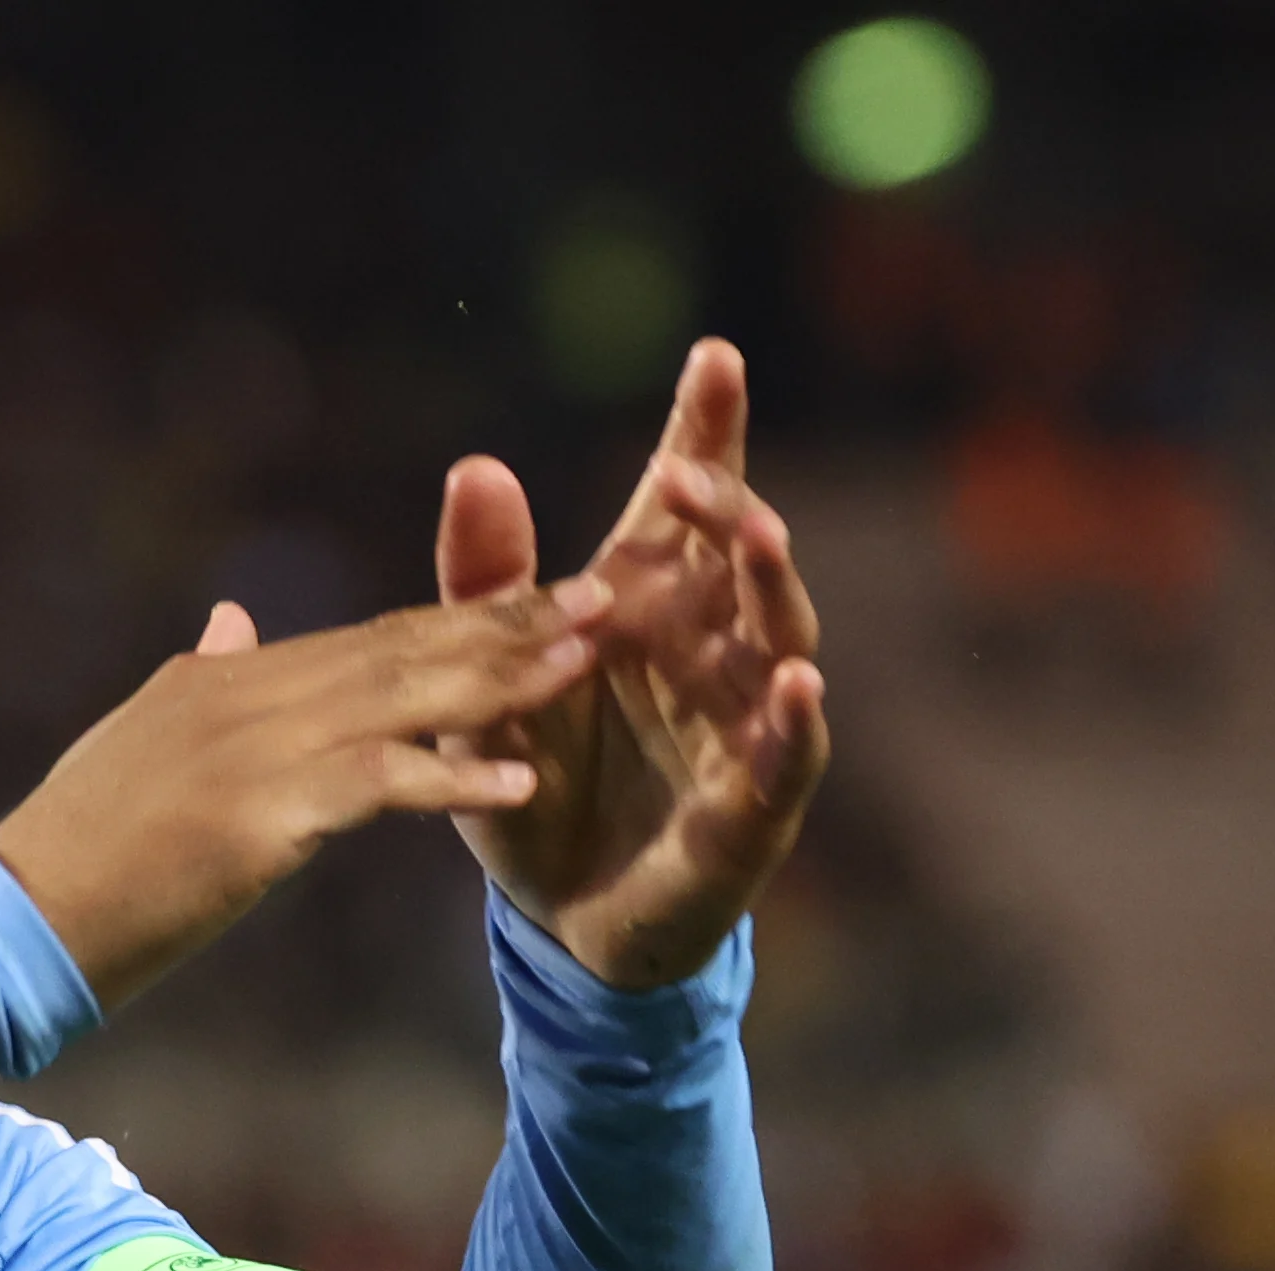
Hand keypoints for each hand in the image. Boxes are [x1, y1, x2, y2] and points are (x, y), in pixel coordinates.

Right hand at [0, 573, 613, 1010]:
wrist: (10, 920)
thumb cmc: (74, 855)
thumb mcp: (140, 743)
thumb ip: (198, 678)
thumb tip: (230, 619)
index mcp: (222, 678)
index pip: (366, 636)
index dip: (462, 616)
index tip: (546, 596)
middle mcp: (240, 692)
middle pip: (398, 647)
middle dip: (506, 623)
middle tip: (606, 595)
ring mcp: (247, 749)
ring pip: (398, 699)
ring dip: (500, 680)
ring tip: (587, 663)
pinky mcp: (252, 815)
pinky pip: (373, 784)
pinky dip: (449, 779)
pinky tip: (518, 782)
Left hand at [440, 338, 829, 987]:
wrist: (552, 912)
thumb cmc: (532, 778)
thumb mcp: (482, 681)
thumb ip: (483, 583)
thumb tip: (476, 466)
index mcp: (646, 607)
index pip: (685, 507)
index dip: (705, 432)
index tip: (713, 355)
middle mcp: (709, 651)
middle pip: (740, 557)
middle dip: (728, 504)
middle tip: (691, 467)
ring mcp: (741, 727)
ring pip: (779, 640)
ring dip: (773, 587)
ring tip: (757, 533)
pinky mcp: (752, 810)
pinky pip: (783, 759)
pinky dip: (793, 721)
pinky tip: (798, 681)